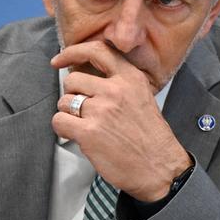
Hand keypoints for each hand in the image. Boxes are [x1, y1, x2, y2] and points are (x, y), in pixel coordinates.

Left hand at [50, 40, 191, 201]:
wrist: (160, 168)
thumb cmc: (151, 138)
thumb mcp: (142, 98)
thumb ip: (119, 84)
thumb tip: (87, 79)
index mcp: (131, 78)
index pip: (97, 51)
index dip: (73, 52)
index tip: (60, 59)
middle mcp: (115, 90)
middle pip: (73, 80)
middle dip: (73, 95)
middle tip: (83, 109)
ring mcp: (101, 110)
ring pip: (64, 102)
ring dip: (69, 114)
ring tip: (85, 126)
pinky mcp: (88, 132)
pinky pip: (59, 121)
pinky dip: (64, 129)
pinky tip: (78, 136)